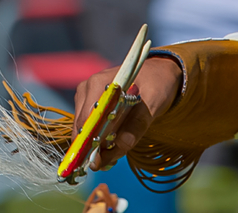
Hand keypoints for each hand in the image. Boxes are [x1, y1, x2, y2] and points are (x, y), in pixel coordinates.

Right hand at [72, 56, 181, 170]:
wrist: (156, 73)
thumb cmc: (155, 84)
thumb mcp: (153, 103)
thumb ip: (138, 124)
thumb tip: (122, 145)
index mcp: (99, 84)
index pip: (87, 119)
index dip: (89, 142)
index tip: (97, 162)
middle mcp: (87, 88)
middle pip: (82, 125)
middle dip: (92, 146)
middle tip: (106, 163)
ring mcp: (86, 95)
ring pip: (83, 128)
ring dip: (96, 144)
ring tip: (112, 153)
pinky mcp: (88, 103)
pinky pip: (88, 125)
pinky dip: (98, 138)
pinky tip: (111, 144)